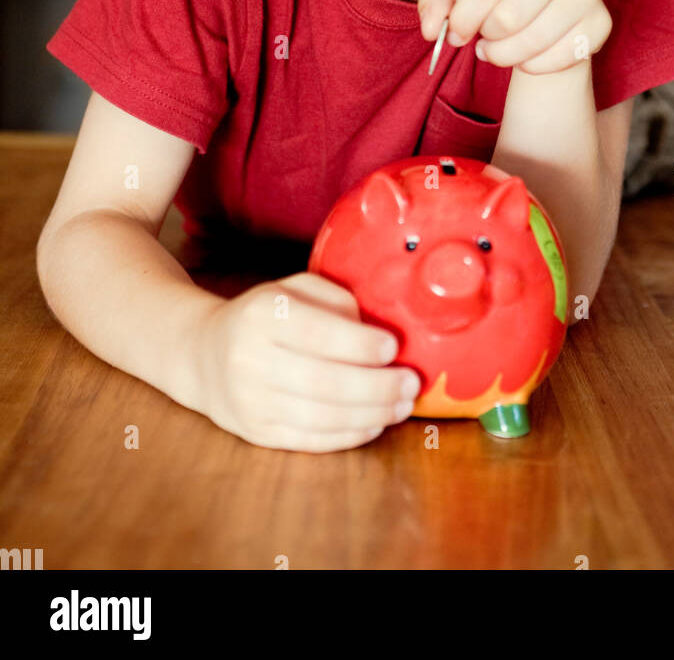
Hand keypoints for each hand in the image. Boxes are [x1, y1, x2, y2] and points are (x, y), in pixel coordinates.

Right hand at [193, 272, 421, 452]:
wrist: (204, 354)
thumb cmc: (266, 316)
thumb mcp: (294, 289)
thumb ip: (335, 300)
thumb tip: (379, 330)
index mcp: (261, 314)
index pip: (318, 333)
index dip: (360, 344)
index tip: (394, 347)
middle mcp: (250, 359)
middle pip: (324, 382)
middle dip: (377, 386)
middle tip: (412, 383)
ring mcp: (251, 402)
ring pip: (321, 417)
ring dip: (371, 414)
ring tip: (402, 405)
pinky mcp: (257, 433)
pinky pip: (311, 440)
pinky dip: (350, 435)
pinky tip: (375, 422)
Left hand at [417, 0, 611, 74]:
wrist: (545, 11)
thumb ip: (434, 4)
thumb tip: (431, 29)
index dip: (463, 18)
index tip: (455, 34)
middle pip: (507, 18)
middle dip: (486, 38)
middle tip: (485, 37)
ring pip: (532, 42)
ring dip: (505, 56)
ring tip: (499, 49)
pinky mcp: (601, 21)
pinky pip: (558, 59)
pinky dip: (533, 67)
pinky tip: (526, 57)